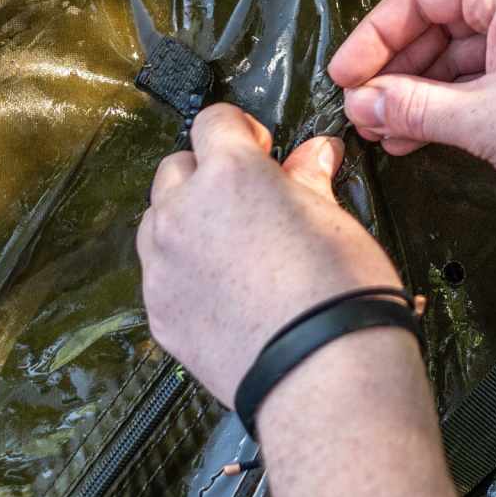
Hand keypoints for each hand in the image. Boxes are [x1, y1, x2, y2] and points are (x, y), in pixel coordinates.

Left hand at [136, 105, 402, 405]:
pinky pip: (160, 274)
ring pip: (158, 220)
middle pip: (176, 167)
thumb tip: (314, 156)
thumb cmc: (337, 297)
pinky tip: (223, 290)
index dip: (242, 131)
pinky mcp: (159, 311)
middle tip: (247, 199)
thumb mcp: (335, 220)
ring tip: (231, 246)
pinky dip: (183, 273)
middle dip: (207, 174)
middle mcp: (184, 212)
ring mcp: (164, 264)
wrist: (322, 375)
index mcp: (230, 174)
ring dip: (186, 221)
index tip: (261, 150)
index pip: (215, 121)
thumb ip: (310, 180)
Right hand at [330, 0, 495, 210]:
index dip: (373, 36)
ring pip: (463, 52)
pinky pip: (490, 75)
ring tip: (387, 132)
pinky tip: (424, 135)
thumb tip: (361, 105)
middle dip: (396, 69)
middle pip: (440, 20)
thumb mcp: (483, 120)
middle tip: (362, 108)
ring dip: (421, 91)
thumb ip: (412, 108)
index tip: (345, 76)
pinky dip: (455, 102)